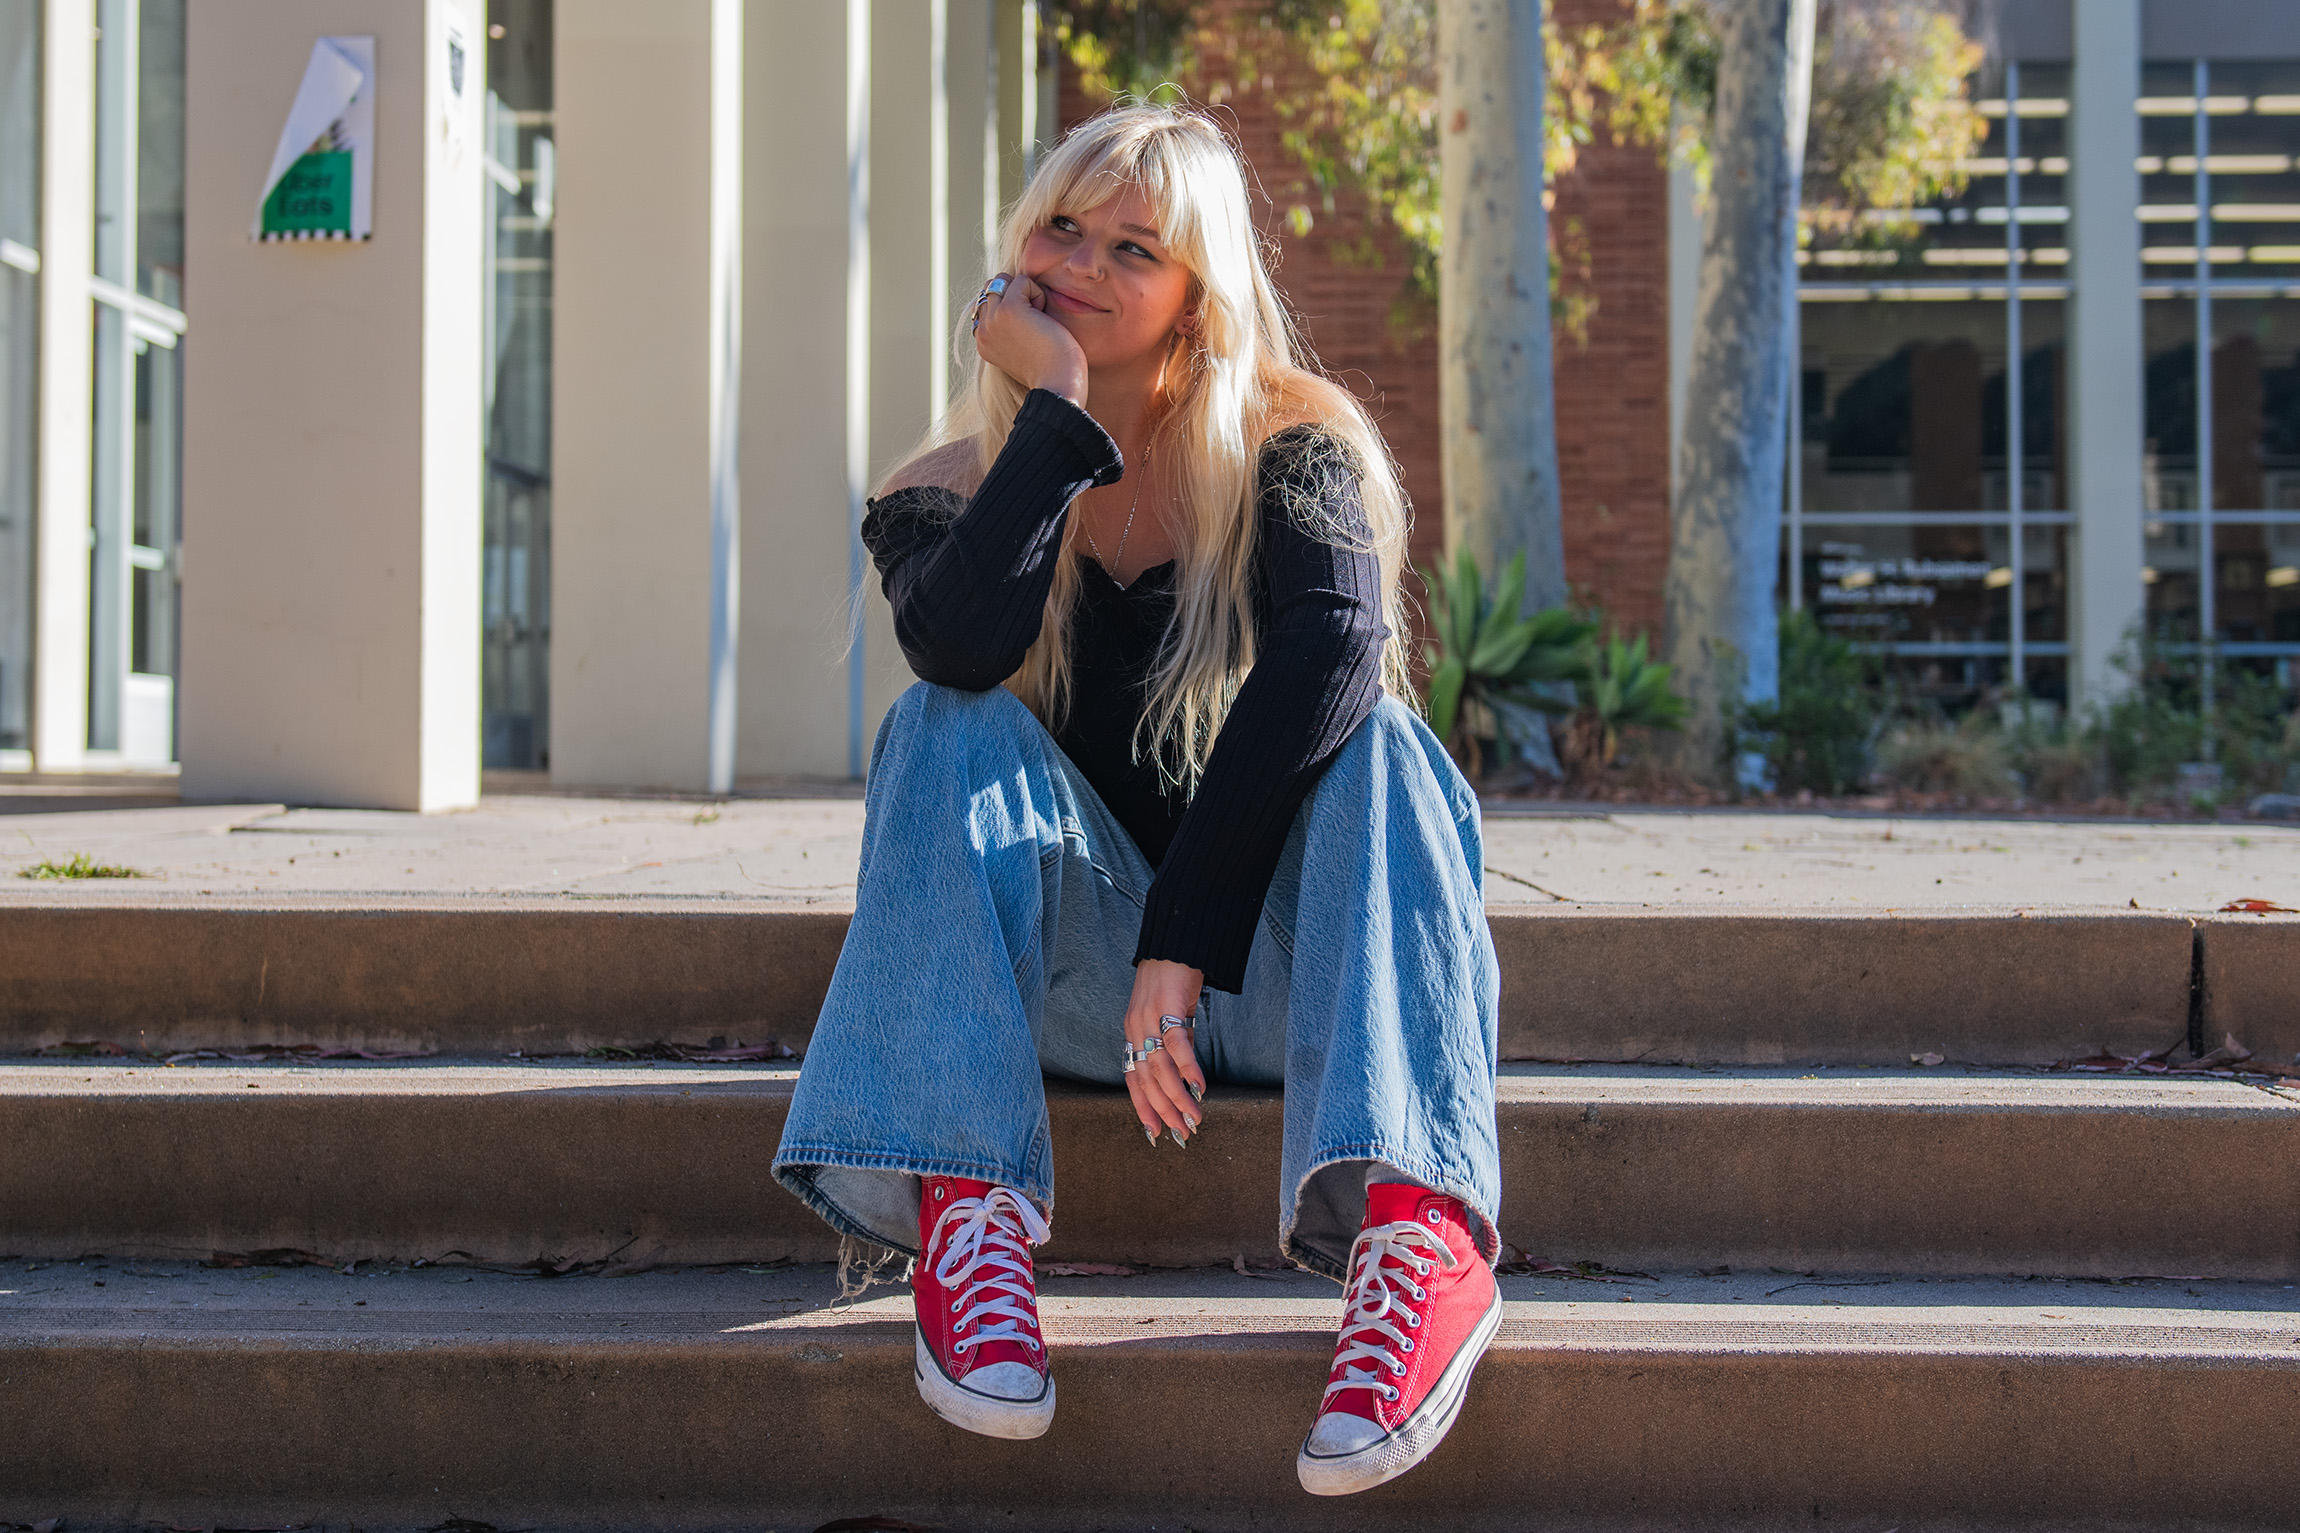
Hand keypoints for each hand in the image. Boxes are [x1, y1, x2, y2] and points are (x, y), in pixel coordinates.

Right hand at [971, 271, 1088, 405]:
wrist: (1058, 387)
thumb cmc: (1052, 370)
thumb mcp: (1024, 348)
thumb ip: (1012, 328)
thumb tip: (1016, 296)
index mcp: (983, 342)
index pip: (987, 303)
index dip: (1012, 305)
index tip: (1029, 330)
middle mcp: (983, 331)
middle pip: (991, 286)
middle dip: (1015, 294)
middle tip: (1034, 321)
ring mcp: (992, 320)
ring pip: (1002, 280)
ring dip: (1026, 292)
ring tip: (1039, 319)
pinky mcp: (1008, 310)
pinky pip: (1022, 281)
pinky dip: (1039, 294)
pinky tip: (1045, 319)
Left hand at [1123, 959, 1207, 1144]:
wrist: (1174, 940)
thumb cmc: (1173, 977)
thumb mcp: (1167, 1014)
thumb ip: (1172, 1041)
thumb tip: (1184, 1072)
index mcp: (1132, 1032)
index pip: (1132, 1077)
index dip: (1142, 1107)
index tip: (1154, 1133)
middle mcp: (1135, 1028)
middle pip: (1145, 1079)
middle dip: (1162, 1110)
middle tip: (1179, 1134)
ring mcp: (1148, 1018)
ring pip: (1160, 1068)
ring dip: (1177, 1097)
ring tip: (1192, 1118)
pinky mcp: (1168, 1006)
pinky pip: (1177, 1044)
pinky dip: (1188, 1068)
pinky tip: (1199, 1087)